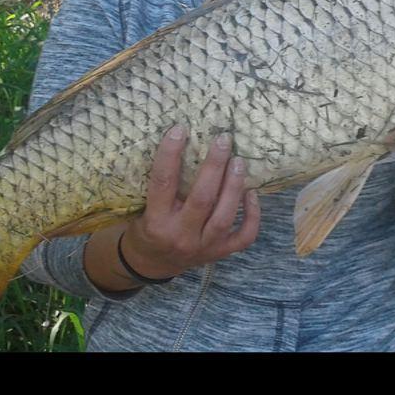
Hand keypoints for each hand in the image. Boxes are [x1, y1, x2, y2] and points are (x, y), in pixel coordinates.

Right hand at [120, 126, 261, 279]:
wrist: (151, 265)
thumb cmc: (145, 228)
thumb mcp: (141, 209)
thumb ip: (157, 186)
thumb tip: (177, 142)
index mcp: (155, 222)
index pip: (163, 183)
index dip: (170, 155)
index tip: (179, 129)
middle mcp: (180, 236)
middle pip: (202, 199)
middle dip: (214, 166)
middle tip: (223, 140)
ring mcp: (203, 247)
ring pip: (225, 216)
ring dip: (234, 187)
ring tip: (239, 162)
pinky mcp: (220, 253)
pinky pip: (244, 236)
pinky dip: (253, 215)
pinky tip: (252, 193)